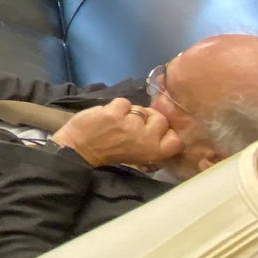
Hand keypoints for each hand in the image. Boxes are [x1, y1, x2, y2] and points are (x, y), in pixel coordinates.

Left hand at [51, 99, 183, 167]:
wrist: (80, 149)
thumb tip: (164, 125)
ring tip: (118, 122)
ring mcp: (129, 124)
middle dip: (148, 117)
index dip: (168, 132)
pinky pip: (123, 102)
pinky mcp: (114, 113)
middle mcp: (145, 138)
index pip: (177, 140)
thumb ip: (152, 142)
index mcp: (153, 152)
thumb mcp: (138, 155)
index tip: (156, 131)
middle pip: (161, 118)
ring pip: (140, 108)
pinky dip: (115, 106)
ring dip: (129, 112)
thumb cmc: (110, 152)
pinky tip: (108, 115)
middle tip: (134, 123)